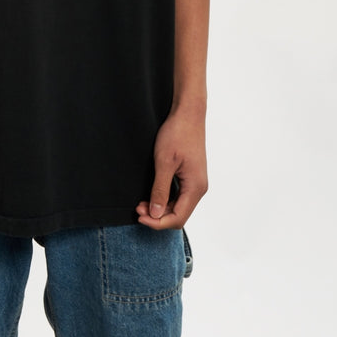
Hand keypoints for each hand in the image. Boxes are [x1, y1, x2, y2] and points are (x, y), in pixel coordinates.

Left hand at [136, 108, 207, 229]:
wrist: (188, 114)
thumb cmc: (177, 134)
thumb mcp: (164, 163)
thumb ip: (160, 190)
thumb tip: (156, 214)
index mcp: (195, 187)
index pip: (178, 218)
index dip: (158, 222)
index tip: (140, 217)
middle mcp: (199, 188)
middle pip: (179, 214)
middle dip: (157, 216)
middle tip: (137, 208)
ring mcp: (195, 182)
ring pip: (178, 206)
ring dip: (160, 208)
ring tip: (141, 203)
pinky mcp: (191, 176)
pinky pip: (179, 195)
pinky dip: (165, 199)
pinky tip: (152, 194)